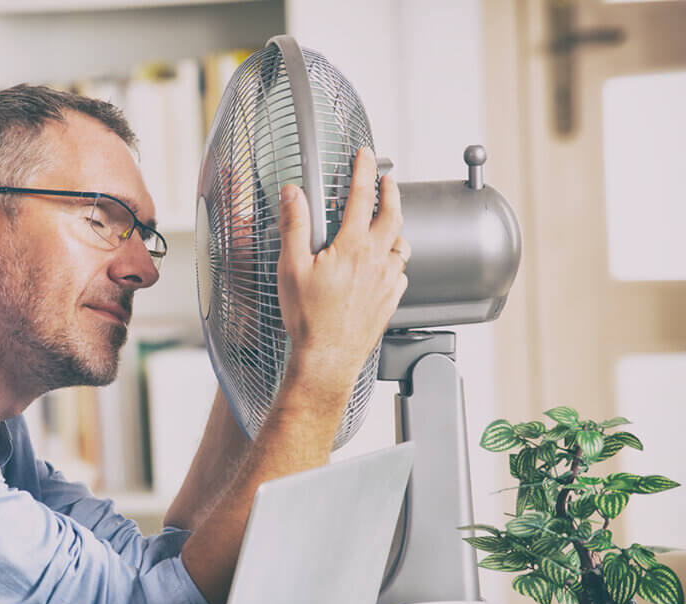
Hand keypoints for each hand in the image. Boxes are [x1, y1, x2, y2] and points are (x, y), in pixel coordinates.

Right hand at [276, 146, 408, 395]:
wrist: (327, 359)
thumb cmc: (308, 319)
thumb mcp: (290, 268)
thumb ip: (294, 226)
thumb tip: (293, 194)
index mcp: (352, 247)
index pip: (362, 197)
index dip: (364, 170)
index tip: (366, 155)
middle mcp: (376, 261)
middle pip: (393, 216)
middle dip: (391, 192)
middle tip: (388, 180)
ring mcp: (387, 282)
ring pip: (401, 245)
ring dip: (395, 228)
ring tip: (388, 223)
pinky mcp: (391, 301)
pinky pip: (401, 273)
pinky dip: (396, 261)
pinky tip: (387, 264)